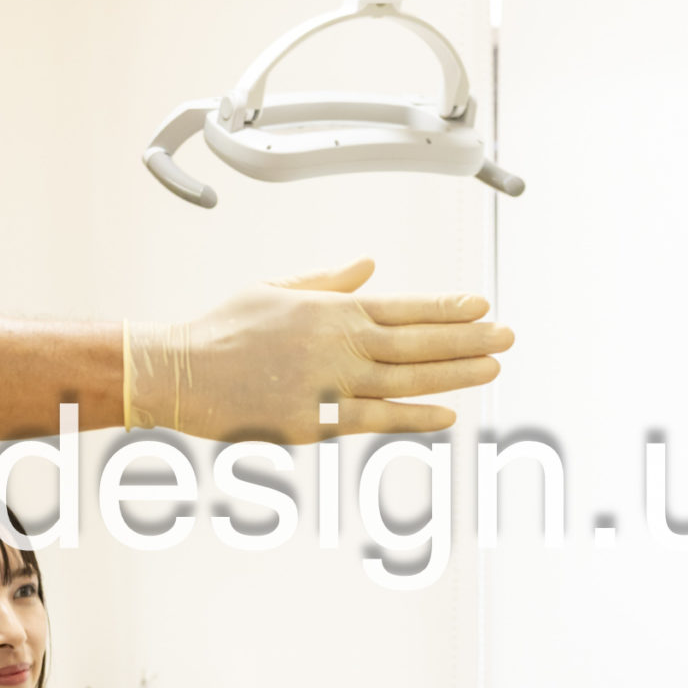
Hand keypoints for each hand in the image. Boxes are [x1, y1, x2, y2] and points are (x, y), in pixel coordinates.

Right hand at [124, 258, 512, 441]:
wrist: (180, 369)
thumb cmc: (222, 328)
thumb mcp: (276, 288)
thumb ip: (328, 282)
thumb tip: (368, 267)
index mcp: (331, 309)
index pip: (405, 306)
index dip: (449, 307)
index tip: (483, 305)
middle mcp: (339, 344)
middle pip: (418, 341)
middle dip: (469, 337)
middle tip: (507, 335)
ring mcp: (330, 383)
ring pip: (408, 378)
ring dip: (455, 373)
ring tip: (492, 368)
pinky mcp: (316, 420)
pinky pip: (377, 419)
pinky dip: (415, 417)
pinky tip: (446, 414)